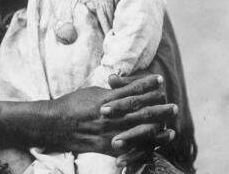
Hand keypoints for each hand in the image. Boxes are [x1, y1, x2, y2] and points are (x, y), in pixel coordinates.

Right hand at [47, 74, 173, 154]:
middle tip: (172, 105)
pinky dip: (145, 146)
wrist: (56, 125)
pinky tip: (157, 144)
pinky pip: (130, 147)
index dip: (147, 84)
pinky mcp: (107, 147)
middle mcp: (109, 115)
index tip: (160, 79)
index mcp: (105, 98)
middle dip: (158, 107)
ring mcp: (109, 132)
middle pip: (139, 110)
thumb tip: (126, 83)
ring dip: (157, 126)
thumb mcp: (92, 92)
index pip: (131, 90)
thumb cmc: (73, 105)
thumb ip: (110, 90)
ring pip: (138, 129)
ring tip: (171, 124)